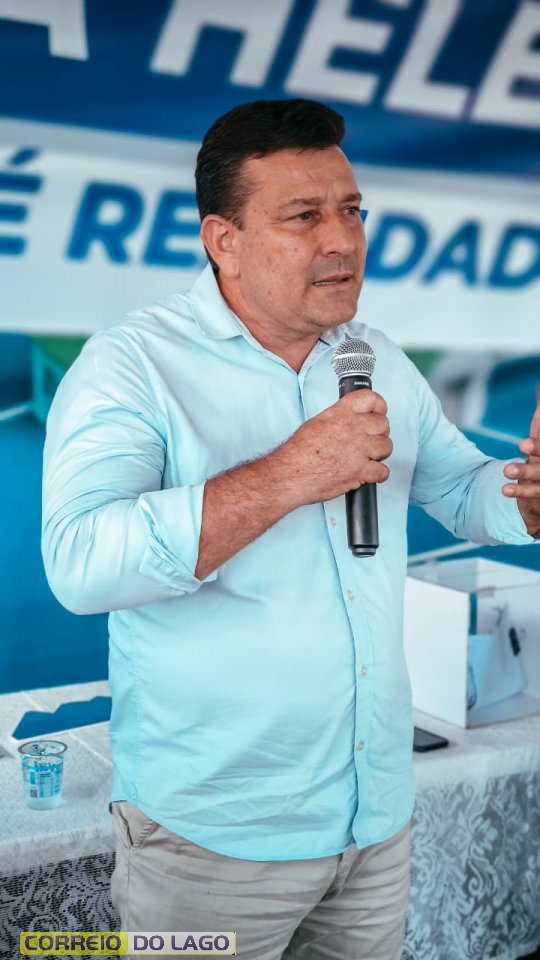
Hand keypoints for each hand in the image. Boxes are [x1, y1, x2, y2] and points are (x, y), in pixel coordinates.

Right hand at [277, 390, 391, 507]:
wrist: (291, 474)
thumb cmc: (298, 453)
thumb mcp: (317, 423)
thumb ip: (337, 419)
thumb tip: (348, 420)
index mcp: (341, 413)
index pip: (370, 399)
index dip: (378, 405)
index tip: (379, 411)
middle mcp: (353, 428)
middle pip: (383, 424)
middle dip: (379, 433)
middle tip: (371, 440)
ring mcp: (359, 450)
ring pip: (387, 446)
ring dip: (380, 453)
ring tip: (370, 457)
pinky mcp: (361, 471)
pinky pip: (383, 471)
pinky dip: (378, 474)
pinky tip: (369, 473)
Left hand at [502, 396, 539, 536]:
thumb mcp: (539, 438)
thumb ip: (539, 422)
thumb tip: (538, 392)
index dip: (537, 444)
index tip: (525, 439)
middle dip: (536, 451)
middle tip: (521, 445)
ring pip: (539, 476)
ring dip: (524, 472)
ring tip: (506, 470)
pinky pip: (532, 493)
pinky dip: (519, 491)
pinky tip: (505, 489)